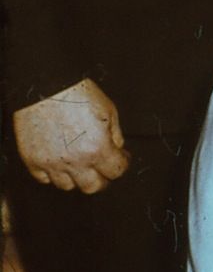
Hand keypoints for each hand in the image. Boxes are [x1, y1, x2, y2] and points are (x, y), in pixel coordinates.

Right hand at [14, 79, 128, 193]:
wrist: (46, 85)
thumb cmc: (77, 93)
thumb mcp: (108, 109)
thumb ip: (115, 134)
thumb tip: (117, 148)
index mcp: (97, 149)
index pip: (116, 171)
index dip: (121, 163)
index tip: (120, 158)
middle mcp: (75, 161)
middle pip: (93, 187)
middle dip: (101, 178)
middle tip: (101, 167)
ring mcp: (52, 163)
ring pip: (67, 186)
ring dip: (75, 177)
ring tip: (78, 162)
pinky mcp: (32, 160)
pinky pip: (43, 178)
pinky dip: (51, 173)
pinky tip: (58, 160)